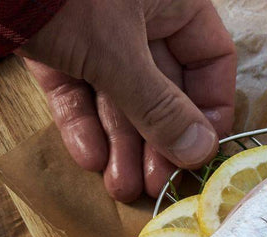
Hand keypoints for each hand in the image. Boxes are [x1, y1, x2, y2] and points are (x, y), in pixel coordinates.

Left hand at [18, 0, 235, 201]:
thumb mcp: (119, 54)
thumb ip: (160, 107)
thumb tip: (201, 154)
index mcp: (171, 1)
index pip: (210, 59)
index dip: (211, 109)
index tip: (199, 152)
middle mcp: (139, 14)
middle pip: (161, 88)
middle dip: (155, 142)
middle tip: (154, 186)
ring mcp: (95, 28)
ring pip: (119, 94)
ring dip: (120, 144)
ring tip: (118, 188)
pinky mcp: (56, 41)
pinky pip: (77, 86)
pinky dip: (82, 121)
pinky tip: (88, 158)